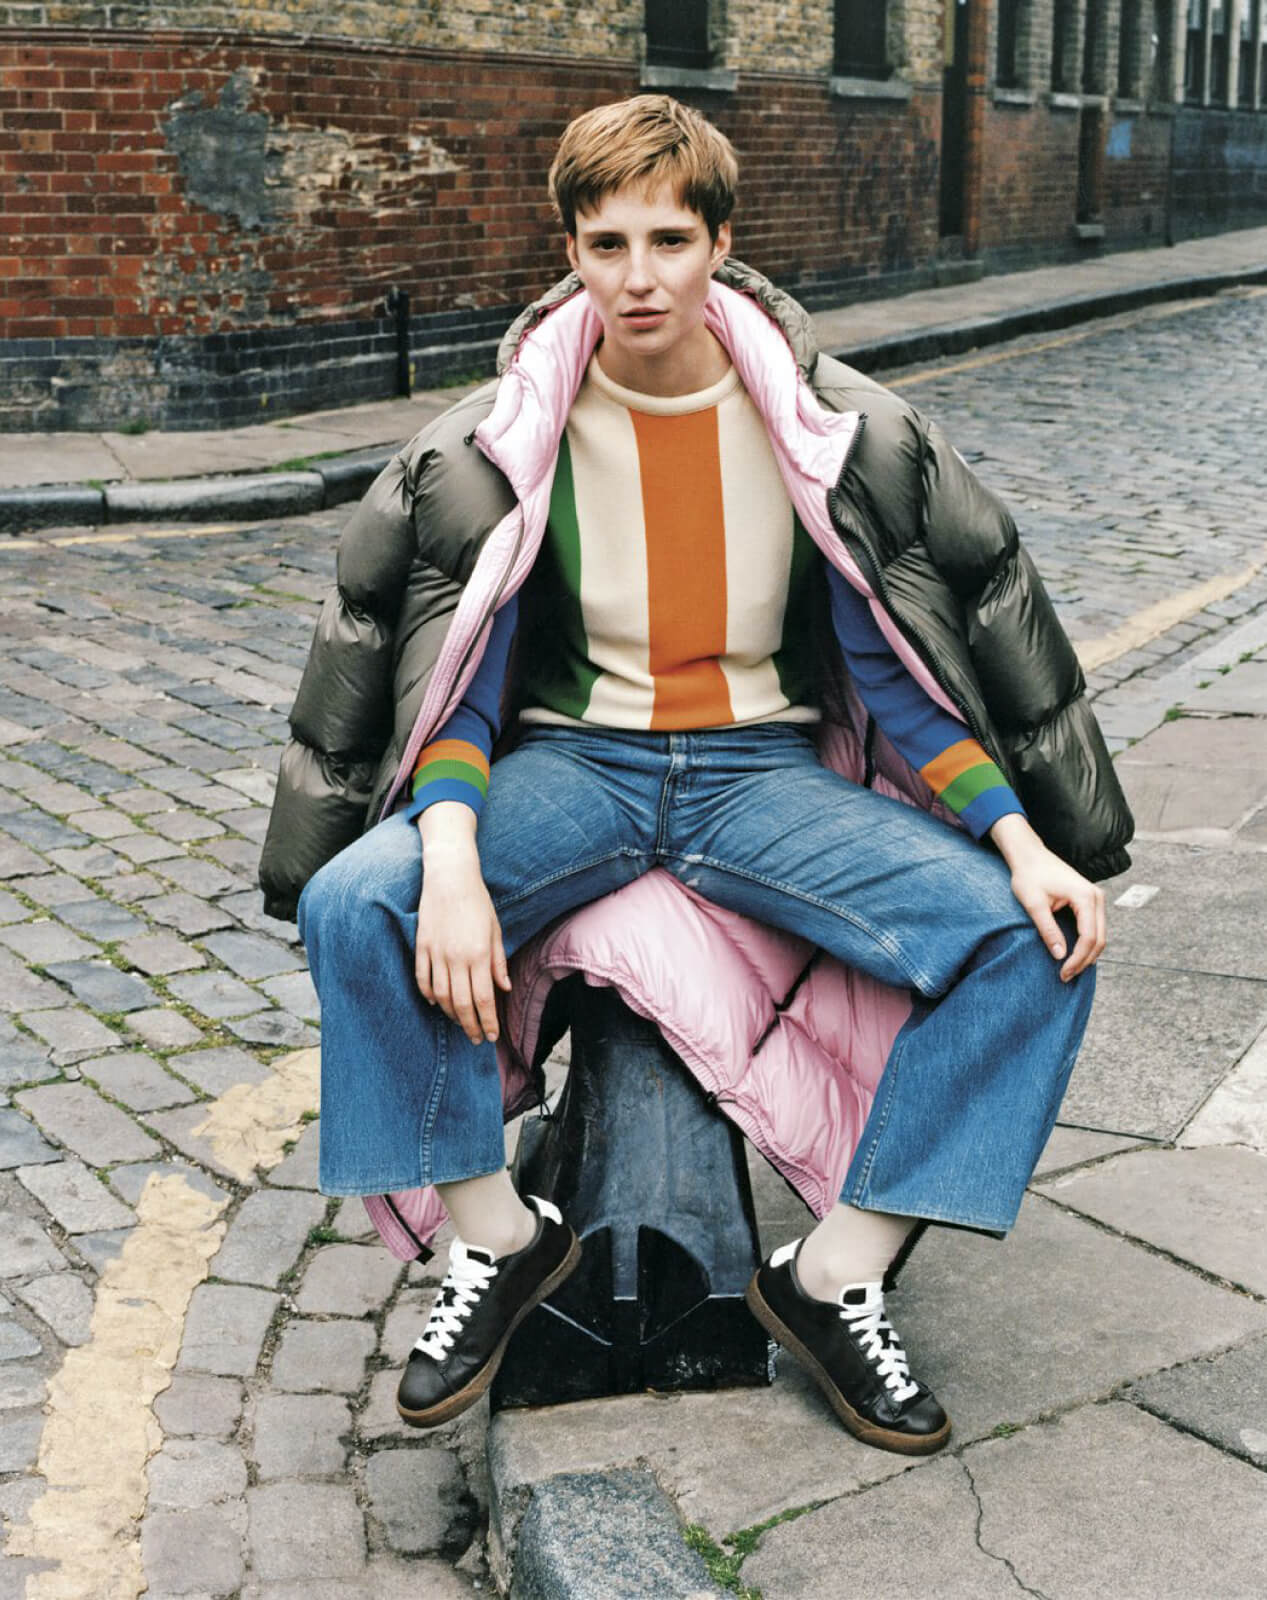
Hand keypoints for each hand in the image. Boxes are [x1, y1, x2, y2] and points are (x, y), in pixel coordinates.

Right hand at [415, 808, 510, 1043]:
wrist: (450, 877)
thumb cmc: (477, 902)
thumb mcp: (495, 930)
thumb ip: (498, 962)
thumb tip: (505, 988)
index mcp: (478, 954)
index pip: (484, 998)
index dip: (488, 1021)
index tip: (491, 1036)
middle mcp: (456, 958)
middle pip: (462, 1003)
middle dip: (470, 1025)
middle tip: (475, 1038)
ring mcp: (436, 953)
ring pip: (441, 996)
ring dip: (451, 1014)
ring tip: (460, 1023)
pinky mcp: (421, 947)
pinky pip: (422, 979)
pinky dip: (428, 995)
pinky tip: (436, 1004)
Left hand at [989, 814, 1105, 981]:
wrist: (1029, 855)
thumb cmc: (1029, 876)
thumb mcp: (1034, 905)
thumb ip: (1048, 930)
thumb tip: (1060, 956)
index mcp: (1085, 897)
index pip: (1089, 936)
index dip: (1077, 958)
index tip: (1063, 973)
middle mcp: (1096, 896)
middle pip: (1099, 938)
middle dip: (1084, 960)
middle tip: (1066, 976)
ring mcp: (1095, 897)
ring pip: (1100, 934)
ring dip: (1087, 954)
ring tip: (1070, 969)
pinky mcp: (1089, 900)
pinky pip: (1094, 927)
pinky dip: (1087, 943)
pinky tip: (1074, 954)